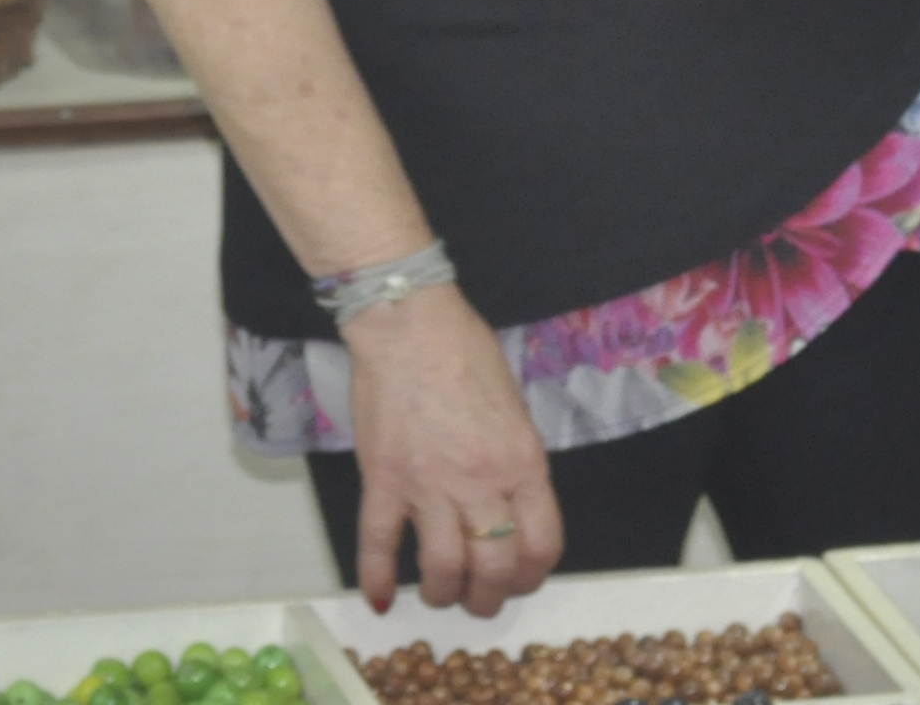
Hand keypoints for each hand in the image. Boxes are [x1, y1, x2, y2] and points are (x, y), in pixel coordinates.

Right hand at [339, 281, 559, 616]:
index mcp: (523, 463)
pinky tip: (380, 597)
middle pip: (494, 568)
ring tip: (438, 594)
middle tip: (476, 597)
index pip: (541, 545)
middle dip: (488, 596)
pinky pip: (380, 542)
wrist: (408, 323)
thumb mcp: (514, 408)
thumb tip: (508, 505)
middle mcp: (482, 483)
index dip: (531, 575)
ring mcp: (430, 484)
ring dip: (443, 594)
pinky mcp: (385, 479)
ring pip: (444, 567)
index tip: (517, 579)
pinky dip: (377, 577)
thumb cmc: (465, 351)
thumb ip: (515, 462)